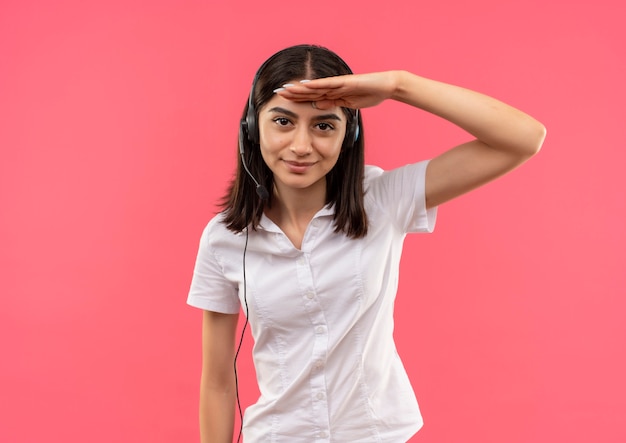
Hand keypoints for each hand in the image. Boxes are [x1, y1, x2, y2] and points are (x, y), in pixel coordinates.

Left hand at [274, 71, 400, 109]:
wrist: (386, 86)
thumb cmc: (370, 94)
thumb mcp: (348, 103)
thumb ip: (333, 103)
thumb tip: (317, 105)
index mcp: (332, 93)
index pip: (311, 96)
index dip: (297, 98)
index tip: (283, 100)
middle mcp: (332, 87)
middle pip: (309, 90)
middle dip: (293, 92)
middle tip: (277, 93)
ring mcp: (338, 84)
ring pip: (315, 86)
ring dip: (300, 88)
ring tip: (285, 89)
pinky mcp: (345, 82)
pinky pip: (328, 84)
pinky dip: (316, 85)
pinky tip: (305, 85)